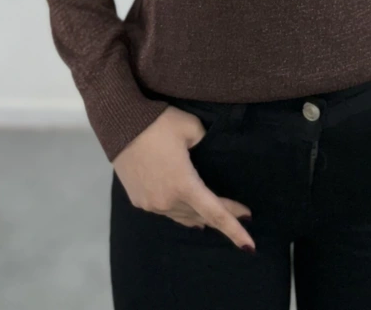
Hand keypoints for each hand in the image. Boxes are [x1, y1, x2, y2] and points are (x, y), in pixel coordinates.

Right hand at [112, 107, 255, 251]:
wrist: (120, 123)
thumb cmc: (159, 123)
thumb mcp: (191, 127)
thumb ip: (205, 142)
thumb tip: (204, 151)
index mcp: (184, 185)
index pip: (215, 213)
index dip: (234, 229)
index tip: (250, 246)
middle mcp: (167, 201)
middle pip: (202, 216)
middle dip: (224, 217)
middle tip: (243, 215)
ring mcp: (151, 203)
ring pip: (184, 216)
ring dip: (201, 216)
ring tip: (216, 218)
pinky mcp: (139, 200)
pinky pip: (167, 212)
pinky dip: (182, 213)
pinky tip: (188, 214)